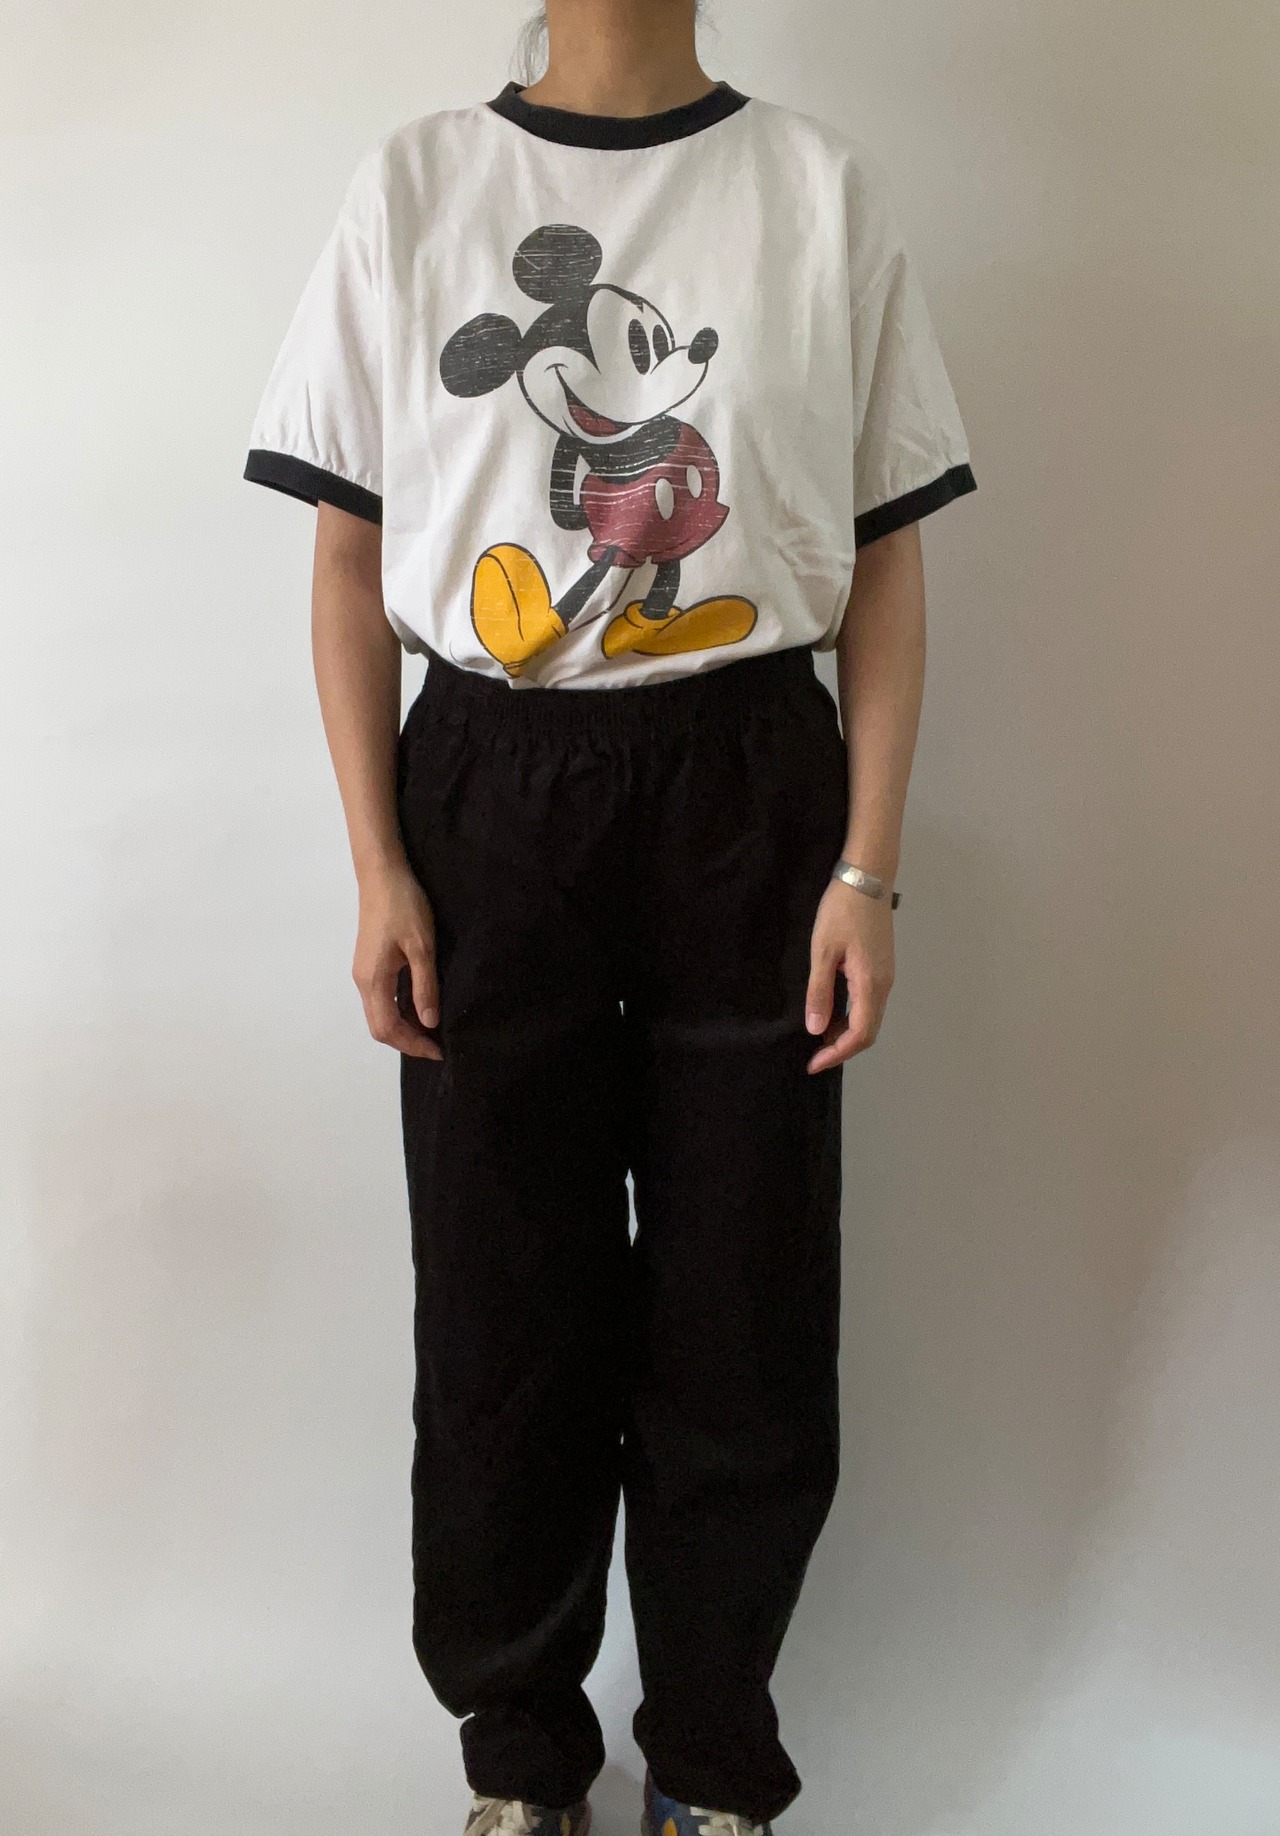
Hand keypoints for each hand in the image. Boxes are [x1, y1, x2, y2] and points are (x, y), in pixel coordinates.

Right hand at [352, 858, 442, 1059]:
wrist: (381, 875)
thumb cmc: (403, 906)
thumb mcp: (422, 946)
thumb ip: (425, 986)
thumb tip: (429, 1022)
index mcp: (374, 980)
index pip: (388, 1029)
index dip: (413, 1045)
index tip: (439, 1051)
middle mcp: (363, 981)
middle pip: (379, 1028)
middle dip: (406, 1042)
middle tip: (436, 1046)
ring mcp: (363, 973)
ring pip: (378, 1014)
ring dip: (402, 1028)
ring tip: (430, 1032)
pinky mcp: (368, 964)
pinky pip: (380, 1000)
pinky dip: (398, 1012)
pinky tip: (418, 1008)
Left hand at [804, 879, 894, 1072]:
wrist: (866, 877)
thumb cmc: (842, 910)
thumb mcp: (823, 950)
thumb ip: (819, 991)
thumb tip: (816, 1029)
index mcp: (871, 983)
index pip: (859, 1034)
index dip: (837, 1054)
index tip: (813, 1063)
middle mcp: (884, 985)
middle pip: (868, 1032)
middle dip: (842, 1048)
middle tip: (814, 1056)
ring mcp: (886, 976)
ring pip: (870, 1018)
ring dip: (847, 1033)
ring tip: (819, 1036)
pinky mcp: (882, 967)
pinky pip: (869, 1003)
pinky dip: (852, 1016)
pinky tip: (832, 1012)